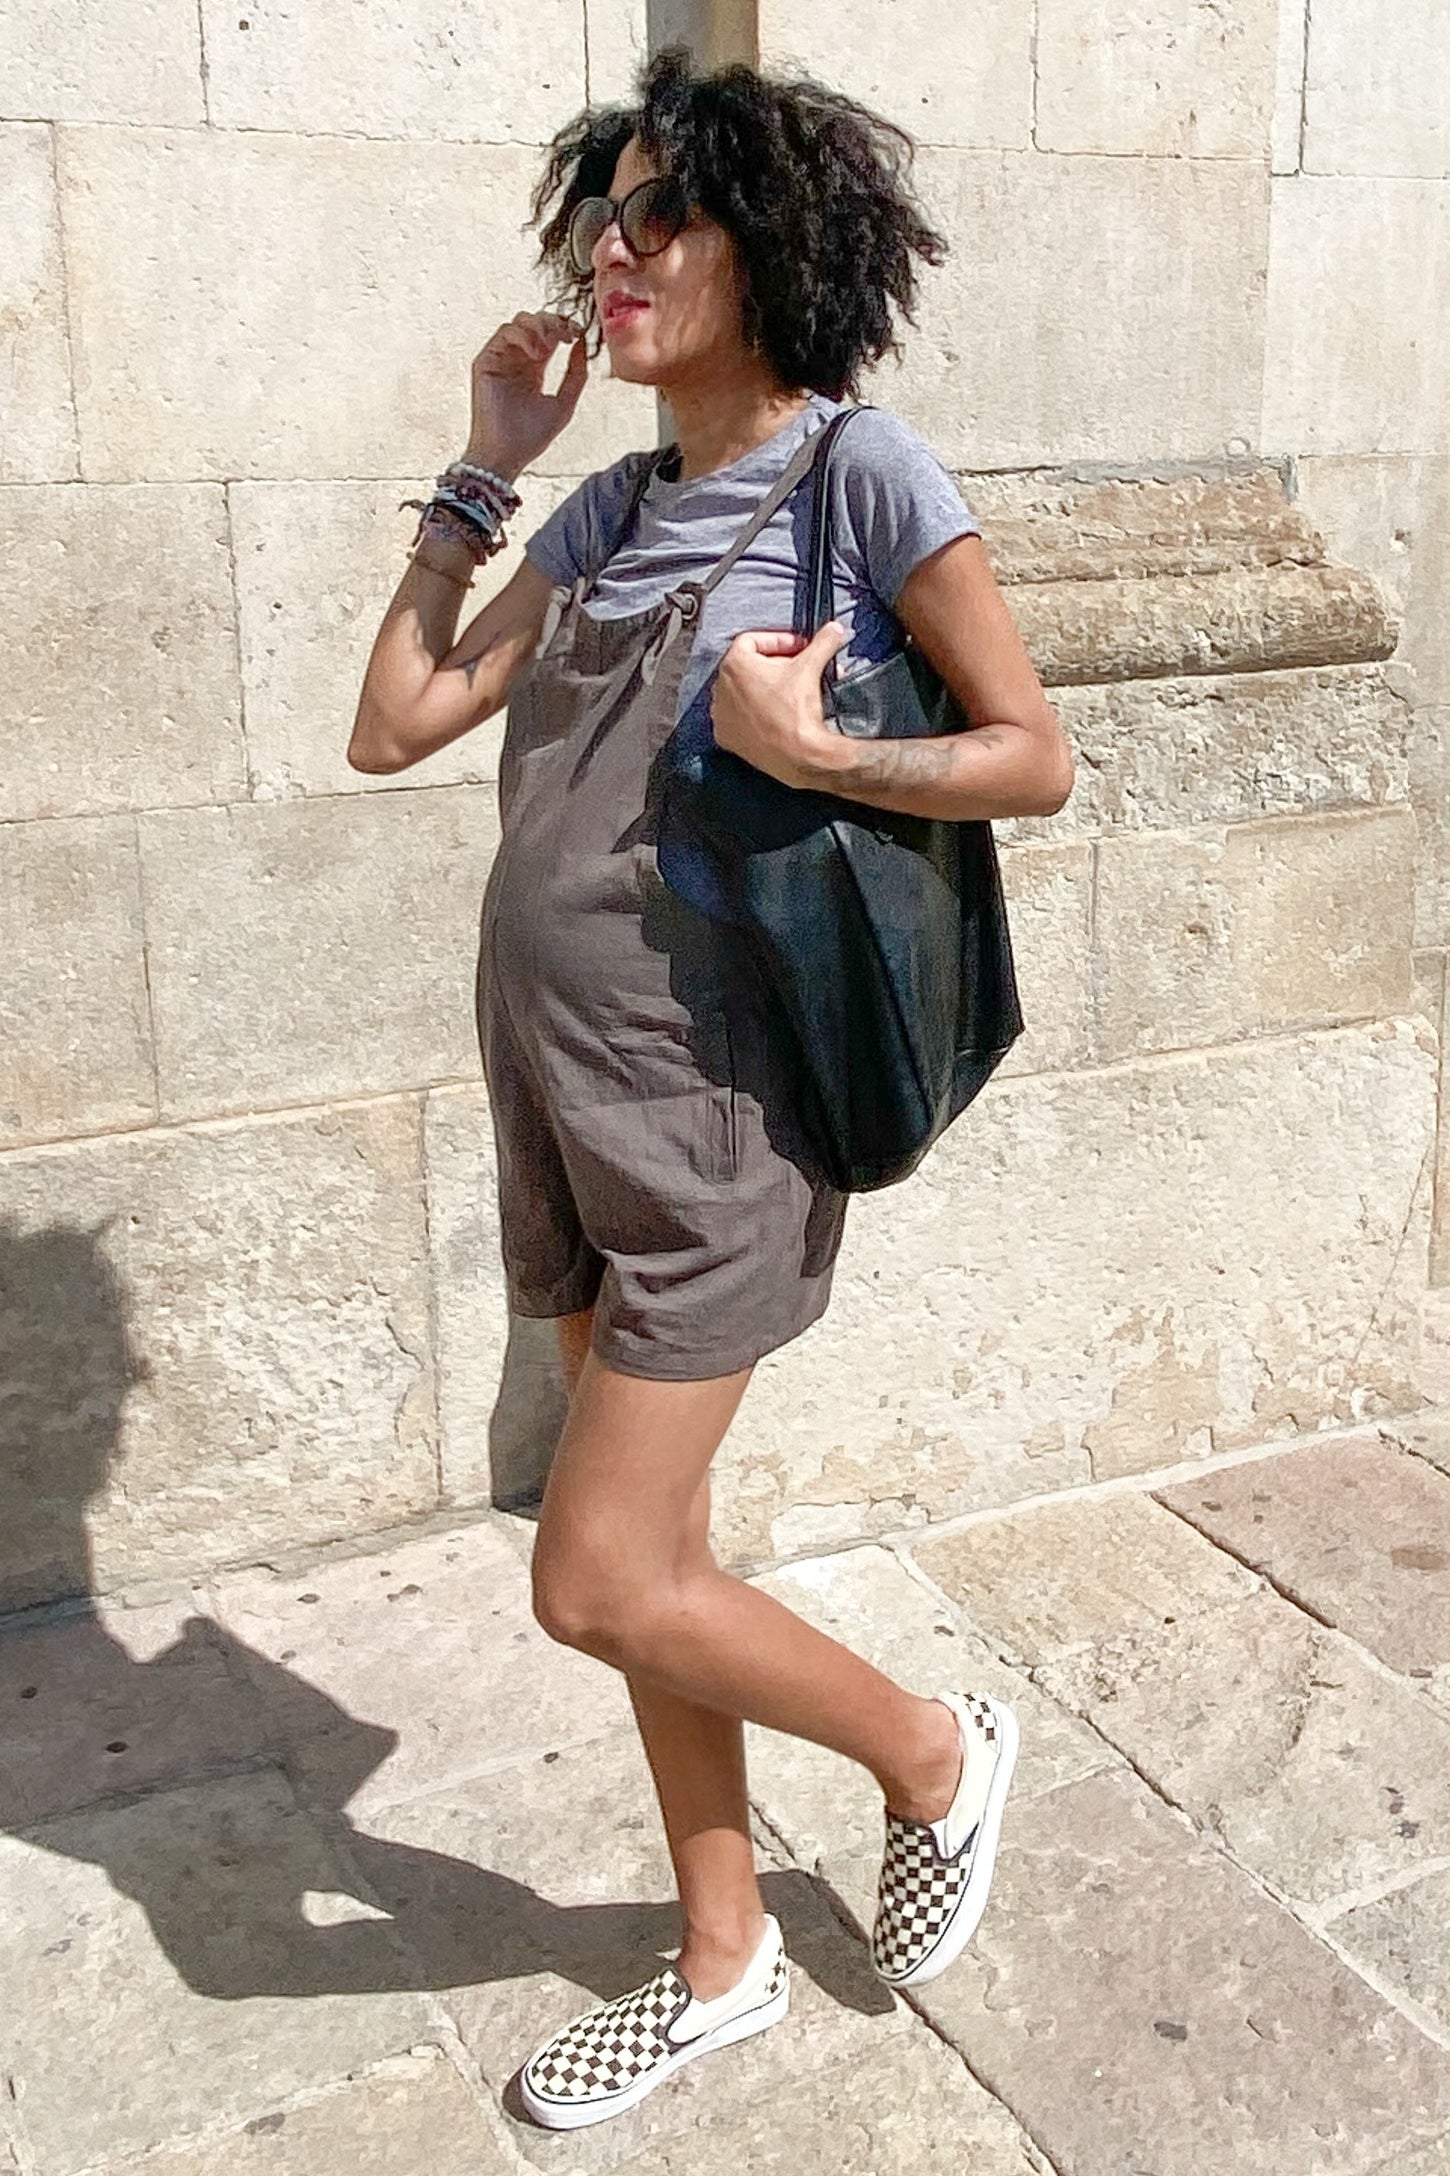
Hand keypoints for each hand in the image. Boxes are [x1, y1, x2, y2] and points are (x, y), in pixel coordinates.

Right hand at [465, 310, 588, 481]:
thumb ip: (576, 374)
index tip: (578, 332)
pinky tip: (537, 353)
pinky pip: (504, 332)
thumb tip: (582, 343)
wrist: (507, 454)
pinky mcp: (486, 361)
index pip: (548, 334)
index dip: (564, 327)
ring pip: (519, 322)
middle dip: (553, 322)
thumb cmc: (532, 436)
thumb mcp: (565, 403)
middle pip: (534, 321)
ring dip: (539, 326)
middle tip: (566, 334)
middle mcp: (516, 360)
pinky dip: (524, 335)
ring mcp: (500, 359)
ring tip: (550, 347)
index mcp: (533, 368)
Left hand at [710, 622, 851, 788]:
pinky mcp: (726, 737)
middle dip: (775, 663)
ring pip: (742, 691)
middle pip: (748, 665)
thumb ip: (822, 642)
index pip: (754, 640)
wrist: (799, 756)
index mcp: (734, 665)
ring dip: (764, 687)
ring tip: (789, 690)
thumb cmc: (798, 711)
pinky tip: (774, 712)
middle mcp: (720, 688)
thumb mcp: (811, 667)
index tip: (799, 648)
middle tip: (798, 667)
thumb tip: (834, 629)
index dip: (780, 640)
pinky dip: (753, 711)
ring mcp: (721, 715)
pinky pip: (738, 716)